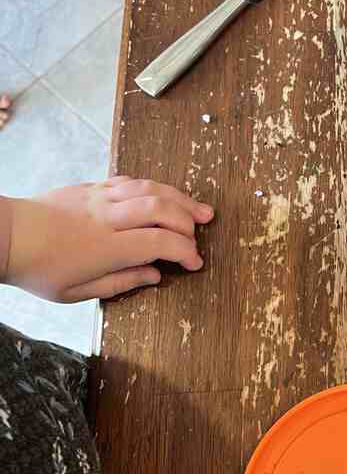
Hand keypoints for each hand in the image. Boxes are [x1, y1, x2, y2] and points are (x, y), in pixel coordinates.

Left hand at [3, 176, 212, 301]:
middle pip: (161, 209)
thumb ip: (121, 283)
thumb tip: (154, 276)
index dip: (184, 251)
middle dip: (188, 221)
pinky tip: (164, 197)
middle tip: (200, 234)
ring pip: (149, 189)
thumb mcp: (77, 292)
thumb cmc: (38, 269)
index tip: (194, 262)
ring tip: (198, 209)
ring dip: (179, 198)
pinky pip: (130, 181)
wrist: (5, 236)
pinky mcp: (91, 187)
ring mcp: (99, 198)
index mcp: (105, 247)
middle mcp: (106, 218)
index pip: (159, 243)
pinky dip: (153, 188)